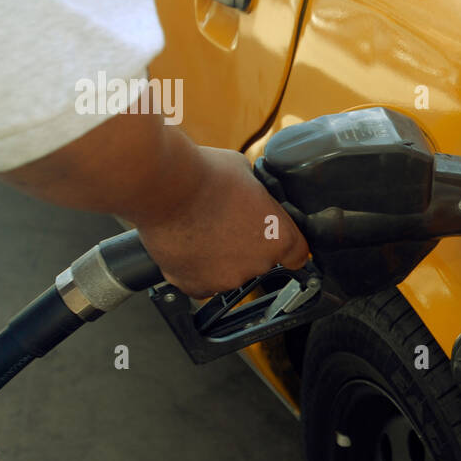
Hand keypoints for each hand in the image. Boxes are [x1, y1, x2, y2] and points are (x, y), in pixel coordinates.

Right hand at [134, 147, 309, 296]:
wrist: (164, 187)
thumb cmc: (204, 175)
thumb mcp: (248, 175)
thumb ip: (258, 195)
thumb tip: (252, 194)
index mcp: (280, 238)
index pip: (297, 255)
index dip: (284, 246)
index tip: (276, 243)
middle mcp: (258, 264)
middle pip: (259, 262)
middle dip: (245, 245)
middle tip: (225, 223)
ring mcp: (227, 279)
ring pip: (228, 273)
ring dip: (219, 258)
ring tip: (201, 230)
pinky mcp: (195, 285)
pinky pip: (200, 283)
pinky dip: (195, 269)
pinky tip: (188, 246)